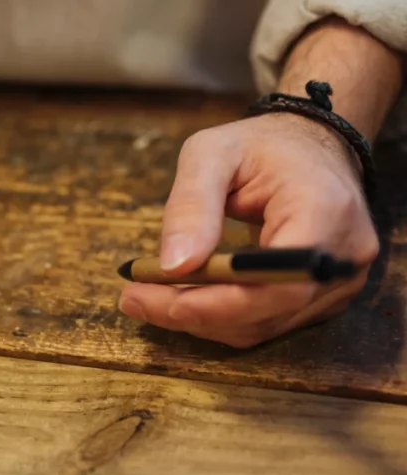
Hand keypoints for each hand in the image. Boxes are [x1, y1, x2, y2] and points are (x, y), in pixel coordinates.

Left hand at [118, 113, 378, 347]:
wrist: (311, 146)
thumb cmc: (261, 146)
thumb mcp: (211, 154)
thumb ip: (190, 205)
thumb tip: (172, 265)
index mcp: (324, 211)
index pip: (276, 282)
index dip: (216, 303)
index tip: (155, 298)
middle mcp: (343, 256)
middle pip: (264, 311)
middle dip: (192, 311)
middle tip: (133, 298)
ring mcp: (340, 282)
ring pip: (260, 325)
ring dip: (199, 318)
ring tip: (148, 295)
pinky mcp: (324, 297)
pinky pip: (265, 321)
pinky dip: (219, 315)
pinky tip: (182, 296)